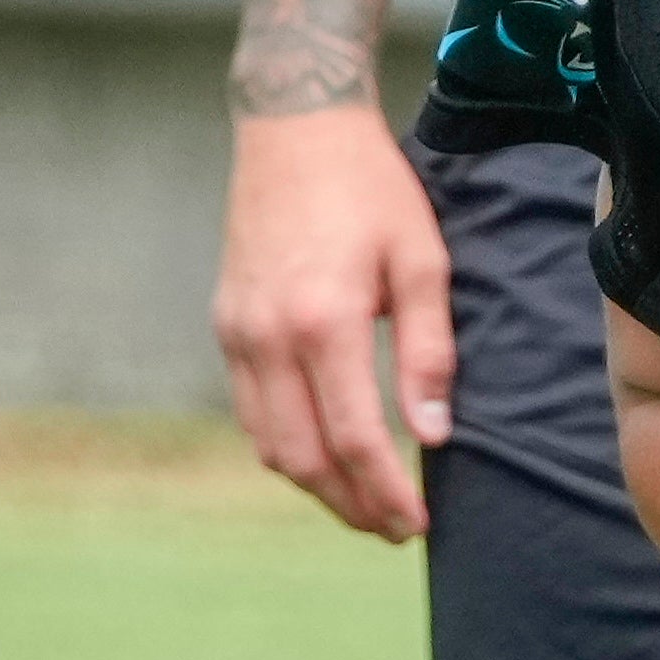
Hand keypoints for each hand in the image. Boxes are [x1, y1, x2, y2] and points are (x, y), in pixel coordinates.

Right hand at [214, 105, 457, 538]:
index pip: (354, 438)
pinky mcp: (226, 326)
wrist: (294, 130)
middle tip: (395, 530)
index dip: (386, 492)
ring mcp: (237, 334)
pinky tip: (326, 454)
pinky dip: (287, 447)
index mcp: (323, 321)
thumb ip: (428, 351)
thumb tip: (434, 434)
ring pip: (268, 443)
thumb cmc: (372, 190)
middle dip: (350, 506)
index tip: (416, 524)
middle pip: (302, 458)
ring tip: (365, 504)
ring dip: (316, 486)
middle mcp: (267, 337)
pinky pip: (250, 412)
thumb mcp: (422, 261)